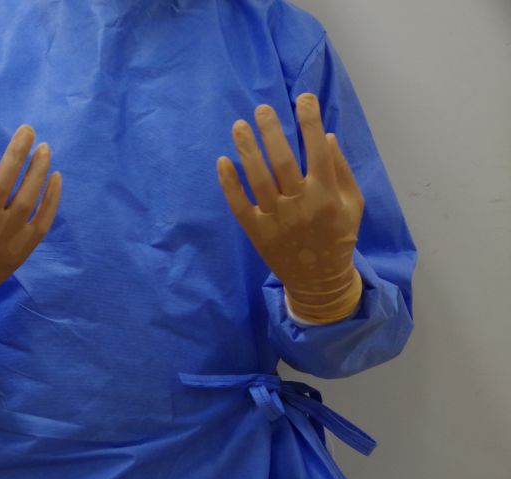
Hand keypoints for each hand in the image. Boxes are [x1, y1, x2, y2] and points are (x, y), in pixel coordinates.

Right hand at [0, 117, 61, 331]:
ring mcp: (3, 240)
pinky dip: (51, 199)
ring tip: (44, 147)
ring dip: (37, 171)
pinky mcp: (20, 252)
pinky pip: (41, 222)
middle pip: (2, 183)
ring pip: (26, 200)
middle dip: (16, 152)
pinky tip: (54, 177)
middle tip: (27, 129)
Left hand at [216, 93, 363, 322]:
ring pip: (259, 178)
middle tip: (261, 109)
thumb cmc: (339, 236)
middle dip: (272, 131)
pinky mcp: (257, 232)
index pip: (317, 150)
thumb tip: (326, 136)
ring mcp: (277, 219)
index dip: (310, 122)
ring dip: (247, 150)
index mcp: (327, 195)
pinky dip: (230, 184)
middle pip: (283, 161)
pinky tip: (223, 162)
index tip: (303, 98)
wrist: (320, 280)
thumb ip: (341, 170)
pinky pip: (240, 204)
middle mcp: (301, 204)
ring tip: (239, 125)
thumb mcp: (353, 204)